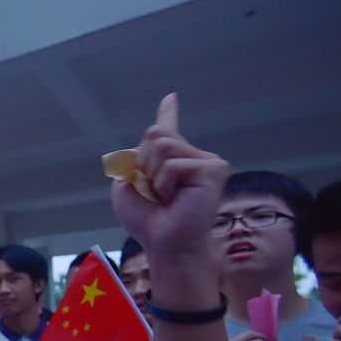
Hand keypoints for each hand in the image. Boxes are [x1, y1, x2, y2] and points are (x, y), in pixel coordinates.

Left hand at [110, 94, 229, 257]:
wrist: (163, 243)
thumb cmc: (147, 220)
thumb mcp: (126, 186)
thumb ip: (134, 159)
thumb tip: (153, 136)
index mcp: (171, 159)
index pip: (168, 128)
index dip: (168, 112)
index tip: (171, 97)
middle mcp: (191, 155)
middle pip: (155, 134)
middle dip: (142, 163)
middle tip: (153, 191)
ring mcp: (206, 161)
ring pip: (163, 146)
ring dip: (153, 175)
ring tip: (165, 196)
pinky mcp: (214, 169)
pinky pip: (174, 164)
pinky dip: (165, 183)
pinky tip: (176, 199)